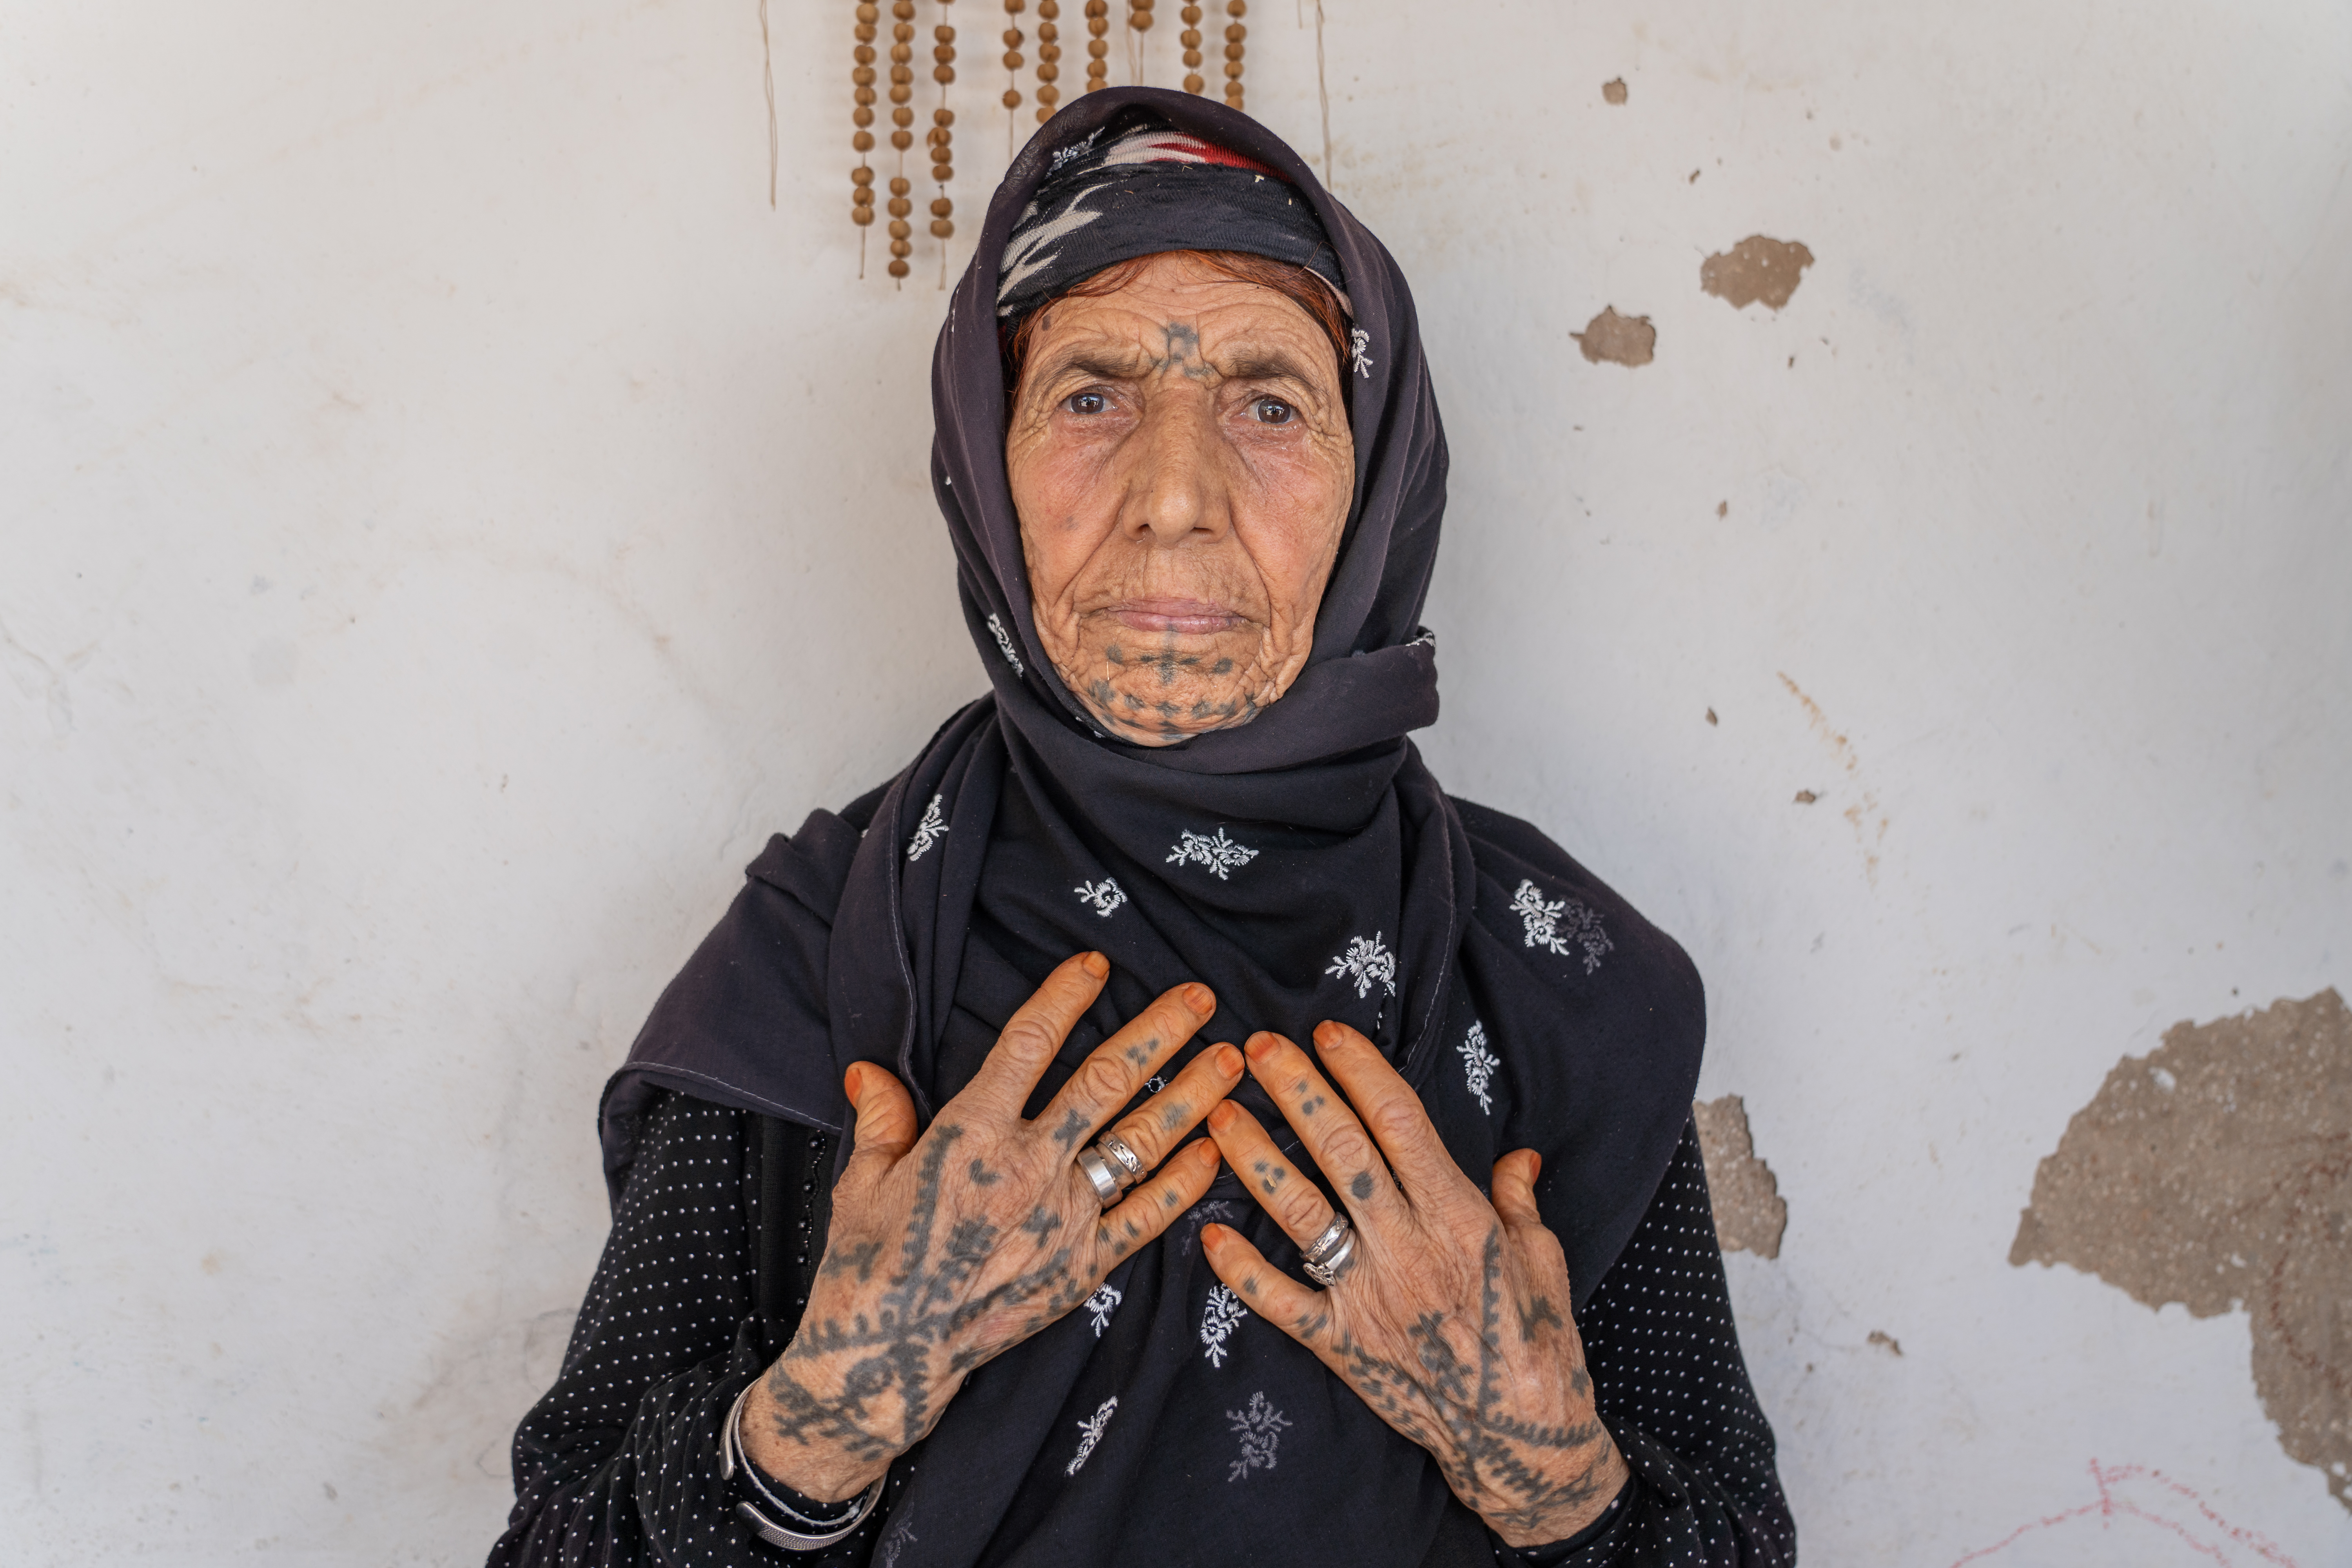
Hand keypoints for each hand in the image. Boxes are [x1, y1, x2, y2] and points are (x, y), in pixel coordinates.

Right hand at [741, 952, 1240, 1500]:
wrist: (884, 1357)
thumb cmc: (868, 1265)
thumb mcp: (864, 1180)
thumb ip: (881, 1118)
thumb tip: (867, 1069)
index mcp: (970, 1134)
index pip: (1029, 1043)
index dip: (1067, 996)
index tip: (1100, 964)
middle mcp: (1027, 1167)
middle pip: (1106, 1081)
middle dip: (1160, 1032)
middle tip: (1203, 997)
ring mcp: (1061, 1218)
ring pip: (1141, 1141)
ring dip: (1191, 1096)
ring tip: (1232, 1060)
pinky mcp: (1082, 1267)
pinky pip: (1146, 1215)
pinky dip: (1185, 1181)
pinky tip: (1214, 1149)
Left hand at [1201, 1022, 1629, 1547]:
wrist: (1523, 1436)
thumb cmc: (1538, 1339)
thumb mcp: (1542, 1257)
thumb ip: (1518, 1201)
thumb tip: (1518, 1155)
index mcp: (1457, 1215)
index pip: (1399, 1122)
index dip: (1359, 1071)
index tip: (1326, 1033)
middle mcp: (1406, 1247)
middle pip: (1342, 1151)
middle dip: (1297, 1092)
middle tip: (1257, 1046)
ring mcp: (1369, 1296)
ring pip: (1301, 1214)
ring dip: (1255, 1160)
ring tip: (1217, 1115)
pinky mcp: (1342, 1345)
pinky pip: (1281, 1303)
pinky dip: (1241, 1270)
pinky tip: (1207, 1235)